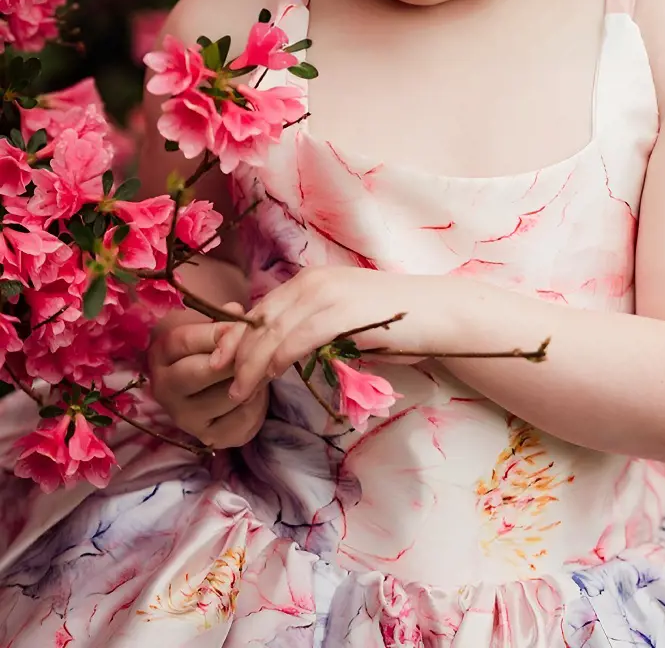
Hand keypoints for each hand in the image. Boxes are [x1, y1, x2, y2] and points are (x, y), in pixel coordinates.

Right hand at [148, 320, 268, 448]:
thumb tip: (236, 312)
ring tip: (263, 368)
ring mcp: (184, 417)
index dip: (217, 332)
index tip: (240, 324)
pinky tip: (257, 392)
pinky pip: (242, 418)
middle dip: (236, 359)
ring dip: (252, 380)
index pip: (185, 341)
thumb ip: (224, 321)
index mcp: (161, 354)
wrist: (211, 386)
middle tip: (260, 350)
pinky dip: (257, 403)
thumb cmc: (211, 348)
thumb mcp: (212, 328)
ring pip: (227, 395)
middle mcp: (165, 389)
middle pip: (204, 371)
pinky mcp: (208, 437)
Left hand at [211, 267, 476, 402]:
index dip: (237, 336)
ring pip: (273, 330)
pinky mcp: (341, 312)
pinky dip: (279, 357)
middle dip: (235, 351)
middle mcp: (313, 282)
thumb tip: (286, 353)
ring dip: (251, 362)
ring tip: (238, 390)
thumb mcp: (345, 322)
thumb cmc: (395, 322)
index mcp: (310, 281)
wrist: (438, 313)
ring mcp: (327, 294)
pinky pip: (299, 337)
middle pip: (260, 319)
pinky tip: (269, 376)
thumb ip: (314, 330)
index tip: (220, 360)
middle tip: (219, 378)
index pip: (261, 309)